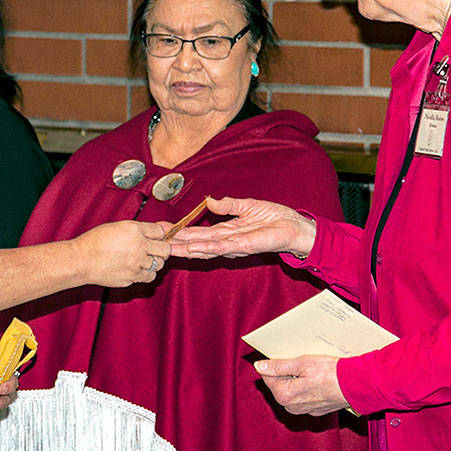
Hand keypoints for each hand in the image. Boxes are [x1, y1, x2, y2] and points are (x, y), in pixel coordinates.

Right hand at [73, 220, 172, 286]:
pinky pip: (149, 276)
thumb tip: (154, 232)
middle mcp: (138, 246)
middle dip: (161, 249)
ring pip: (159, 265)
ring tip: (142, 259)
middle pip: (165, 250)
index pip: (160, 232)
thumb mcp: (117, 227)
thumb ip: (137, 230)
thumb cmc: (94, 242)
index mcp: (134, 230)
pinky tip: (138, 268)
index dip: (158, 235)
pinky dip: (147, 273)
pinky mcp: (133, 278)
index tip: (155, 238)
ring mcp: (136, 264)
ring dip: (154, 262)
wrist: (81, 261)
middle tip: (153, 249)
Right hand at [169, 197, 314, 258]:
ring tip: (169, 248)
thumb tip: (209, 201)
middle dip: (178, 244)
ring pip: (205, 248)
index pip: (199, 233)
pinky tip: (193, 248)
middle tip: (157, 244)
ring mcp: (234, 246)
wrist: (294, 227)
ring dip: (187, 249)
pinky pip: (222, 247)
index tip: (165, 231)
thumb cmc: (274, 218)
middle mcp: (227, 241)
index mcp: (226, 231)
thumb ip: (227, 205)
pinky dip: (206, 248)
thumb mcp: (246, 205)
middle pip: (197, 243)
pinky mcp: (244, 247)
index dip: (182, 232)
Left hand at [253, 355, 348, 416]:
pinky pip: (304, 396)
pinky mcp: (314, 410)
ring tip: (311, 370)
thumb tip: (259, 366)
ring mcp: (303, 410)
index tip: (288, 357)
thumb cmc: (329, 373)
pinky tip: (318, 379)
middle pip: (280, 384)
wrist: (354, 385)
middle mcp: (291, 407)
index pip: (268, 376)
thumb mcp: (301, 363)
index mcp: (284, 395)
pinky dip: (307, 387)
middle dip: (287, 372)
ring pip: (292, 390)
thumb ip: (278, 366)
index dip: (276, 363)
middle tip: (301, 362)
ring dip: (297, 379)